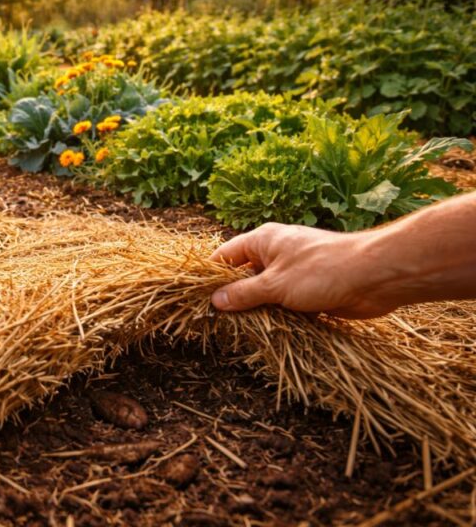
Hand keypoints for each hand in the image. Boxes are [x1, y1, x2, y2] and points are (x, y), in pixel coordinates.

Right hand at [208, 223, 398, 318]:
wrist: (374, 277)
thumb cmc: (322, 271)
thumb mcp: (275, 284)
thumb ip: (243, 293)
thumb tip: (215, 301)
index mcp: (263, 241)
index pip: (225, 256)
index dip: (210, 276)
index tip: (196, 298)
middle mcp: (276, 253)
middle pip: (243, 275)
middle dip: (232, 296)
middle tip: (215, 320)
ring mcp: (293, 271)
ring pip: (263, 292)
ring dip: (256, 309)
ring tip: (237, 330)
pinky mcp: (308, 289)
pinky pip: (282, 303)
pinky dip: (275, 315)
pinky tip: (266, 331)